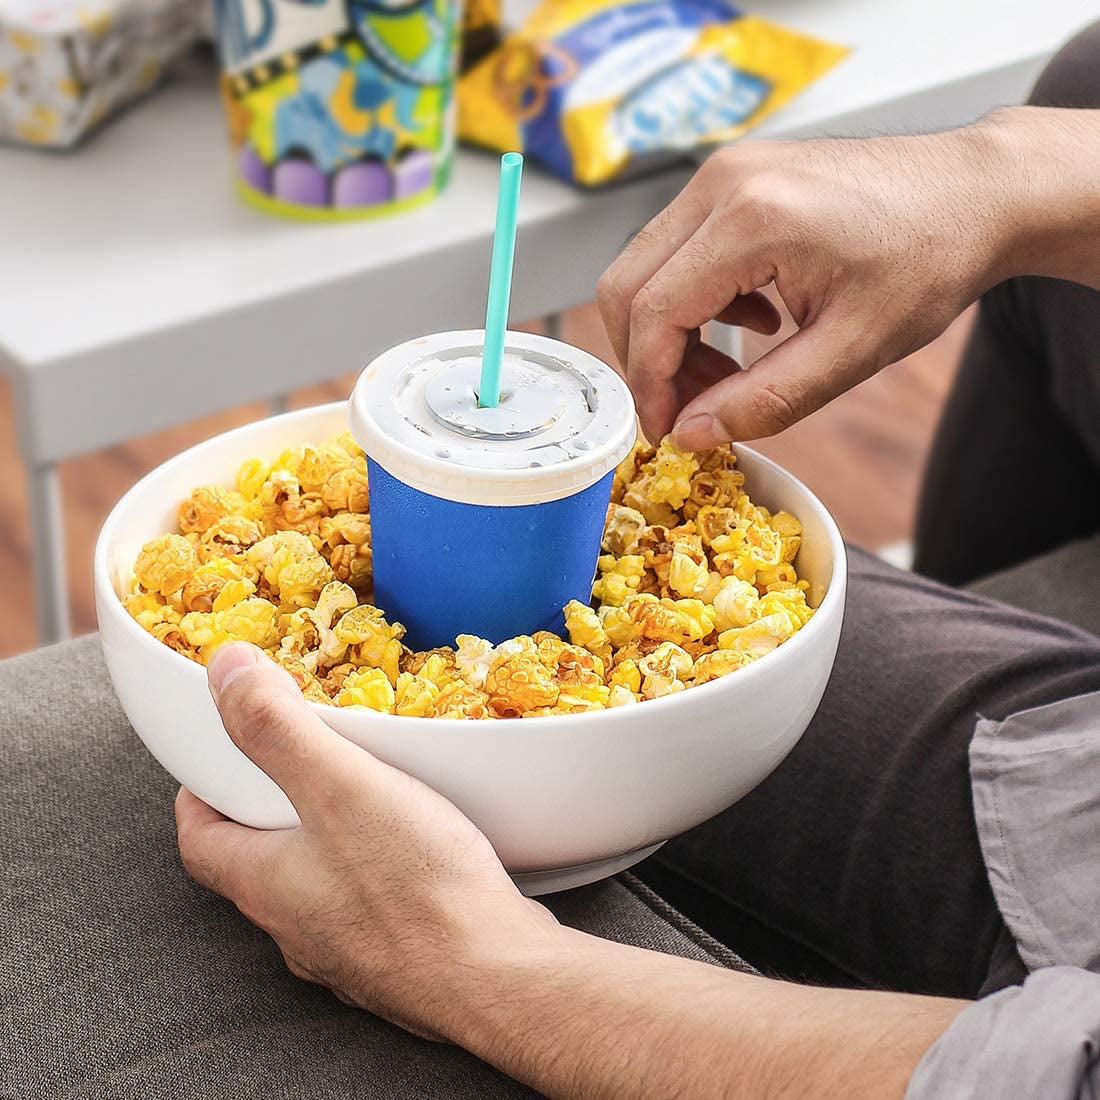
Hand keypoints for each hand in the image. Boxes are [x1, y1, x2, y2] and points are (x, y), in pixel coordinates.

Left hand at [175, 642, 554, 1038]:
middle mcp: (296, 925)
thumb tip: (225, 669)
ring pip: (316, 885)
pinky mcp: (399, 957)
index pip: (201, 840)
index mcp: (264, 883)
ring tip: (360, 796)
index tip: (212, 765)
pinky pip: (371, 904)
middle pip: (258, 862)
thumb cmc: (414, 887)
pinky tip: (415, 849)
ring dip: (325, 840)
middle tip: (295, 765)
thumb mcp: (339, 787)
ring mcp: (347, 948)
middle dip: (269, 811)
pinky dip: (376, 869)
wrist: (496, 976)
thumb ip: (278, 728)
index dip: (200, 796)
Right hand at [597, 121, 1014, 448]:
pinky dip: (692, 300)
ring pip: (646, 266)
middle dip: (647, 360)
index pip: (654, 311)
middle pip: (628, 284)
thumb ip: (765, 399)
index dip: (649, 383)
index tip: (664, 430)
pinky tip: (752, 324)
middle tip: (689, 409)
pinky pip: (678, 248)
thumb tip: (692, 433)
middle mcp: (723, 181)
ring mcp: (725, 171)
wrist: (976, 192)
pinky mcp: (733, 177)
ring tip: (727, 373)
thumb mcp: (853, 349)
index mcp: (753, 218)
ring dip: (669, 333)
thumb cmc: (930, 260)